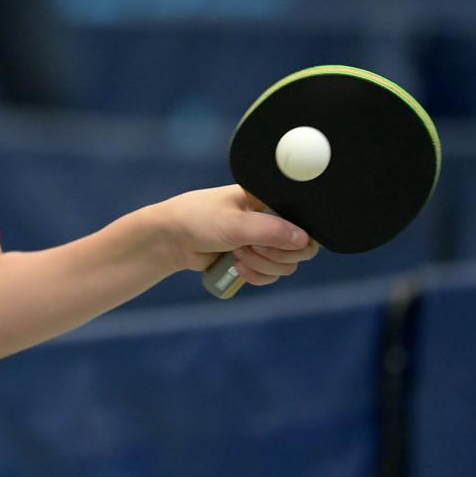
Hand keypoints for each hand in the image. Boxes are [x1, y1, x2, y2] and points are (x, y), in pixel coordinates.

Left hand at [157, 185, 318, 286]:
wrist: (171, 239)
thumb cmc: (197, 219)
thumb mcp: (234, 223)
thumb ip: (270, 231)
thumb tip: (304, 240)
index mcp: (269, 200)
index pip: (304, 220)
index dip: (297, 238)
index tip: (275, 242)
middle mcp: (271, 219)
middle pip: (300, 248)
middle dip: (275, 255)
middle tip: (250, 248)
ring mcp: (263, 240)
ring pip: (286, 265)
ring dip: (263, 266)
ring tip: (238, 256)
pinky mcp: (254, 258)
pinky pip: (271, 274)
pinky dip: (258, 276)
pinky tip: (239, 268)